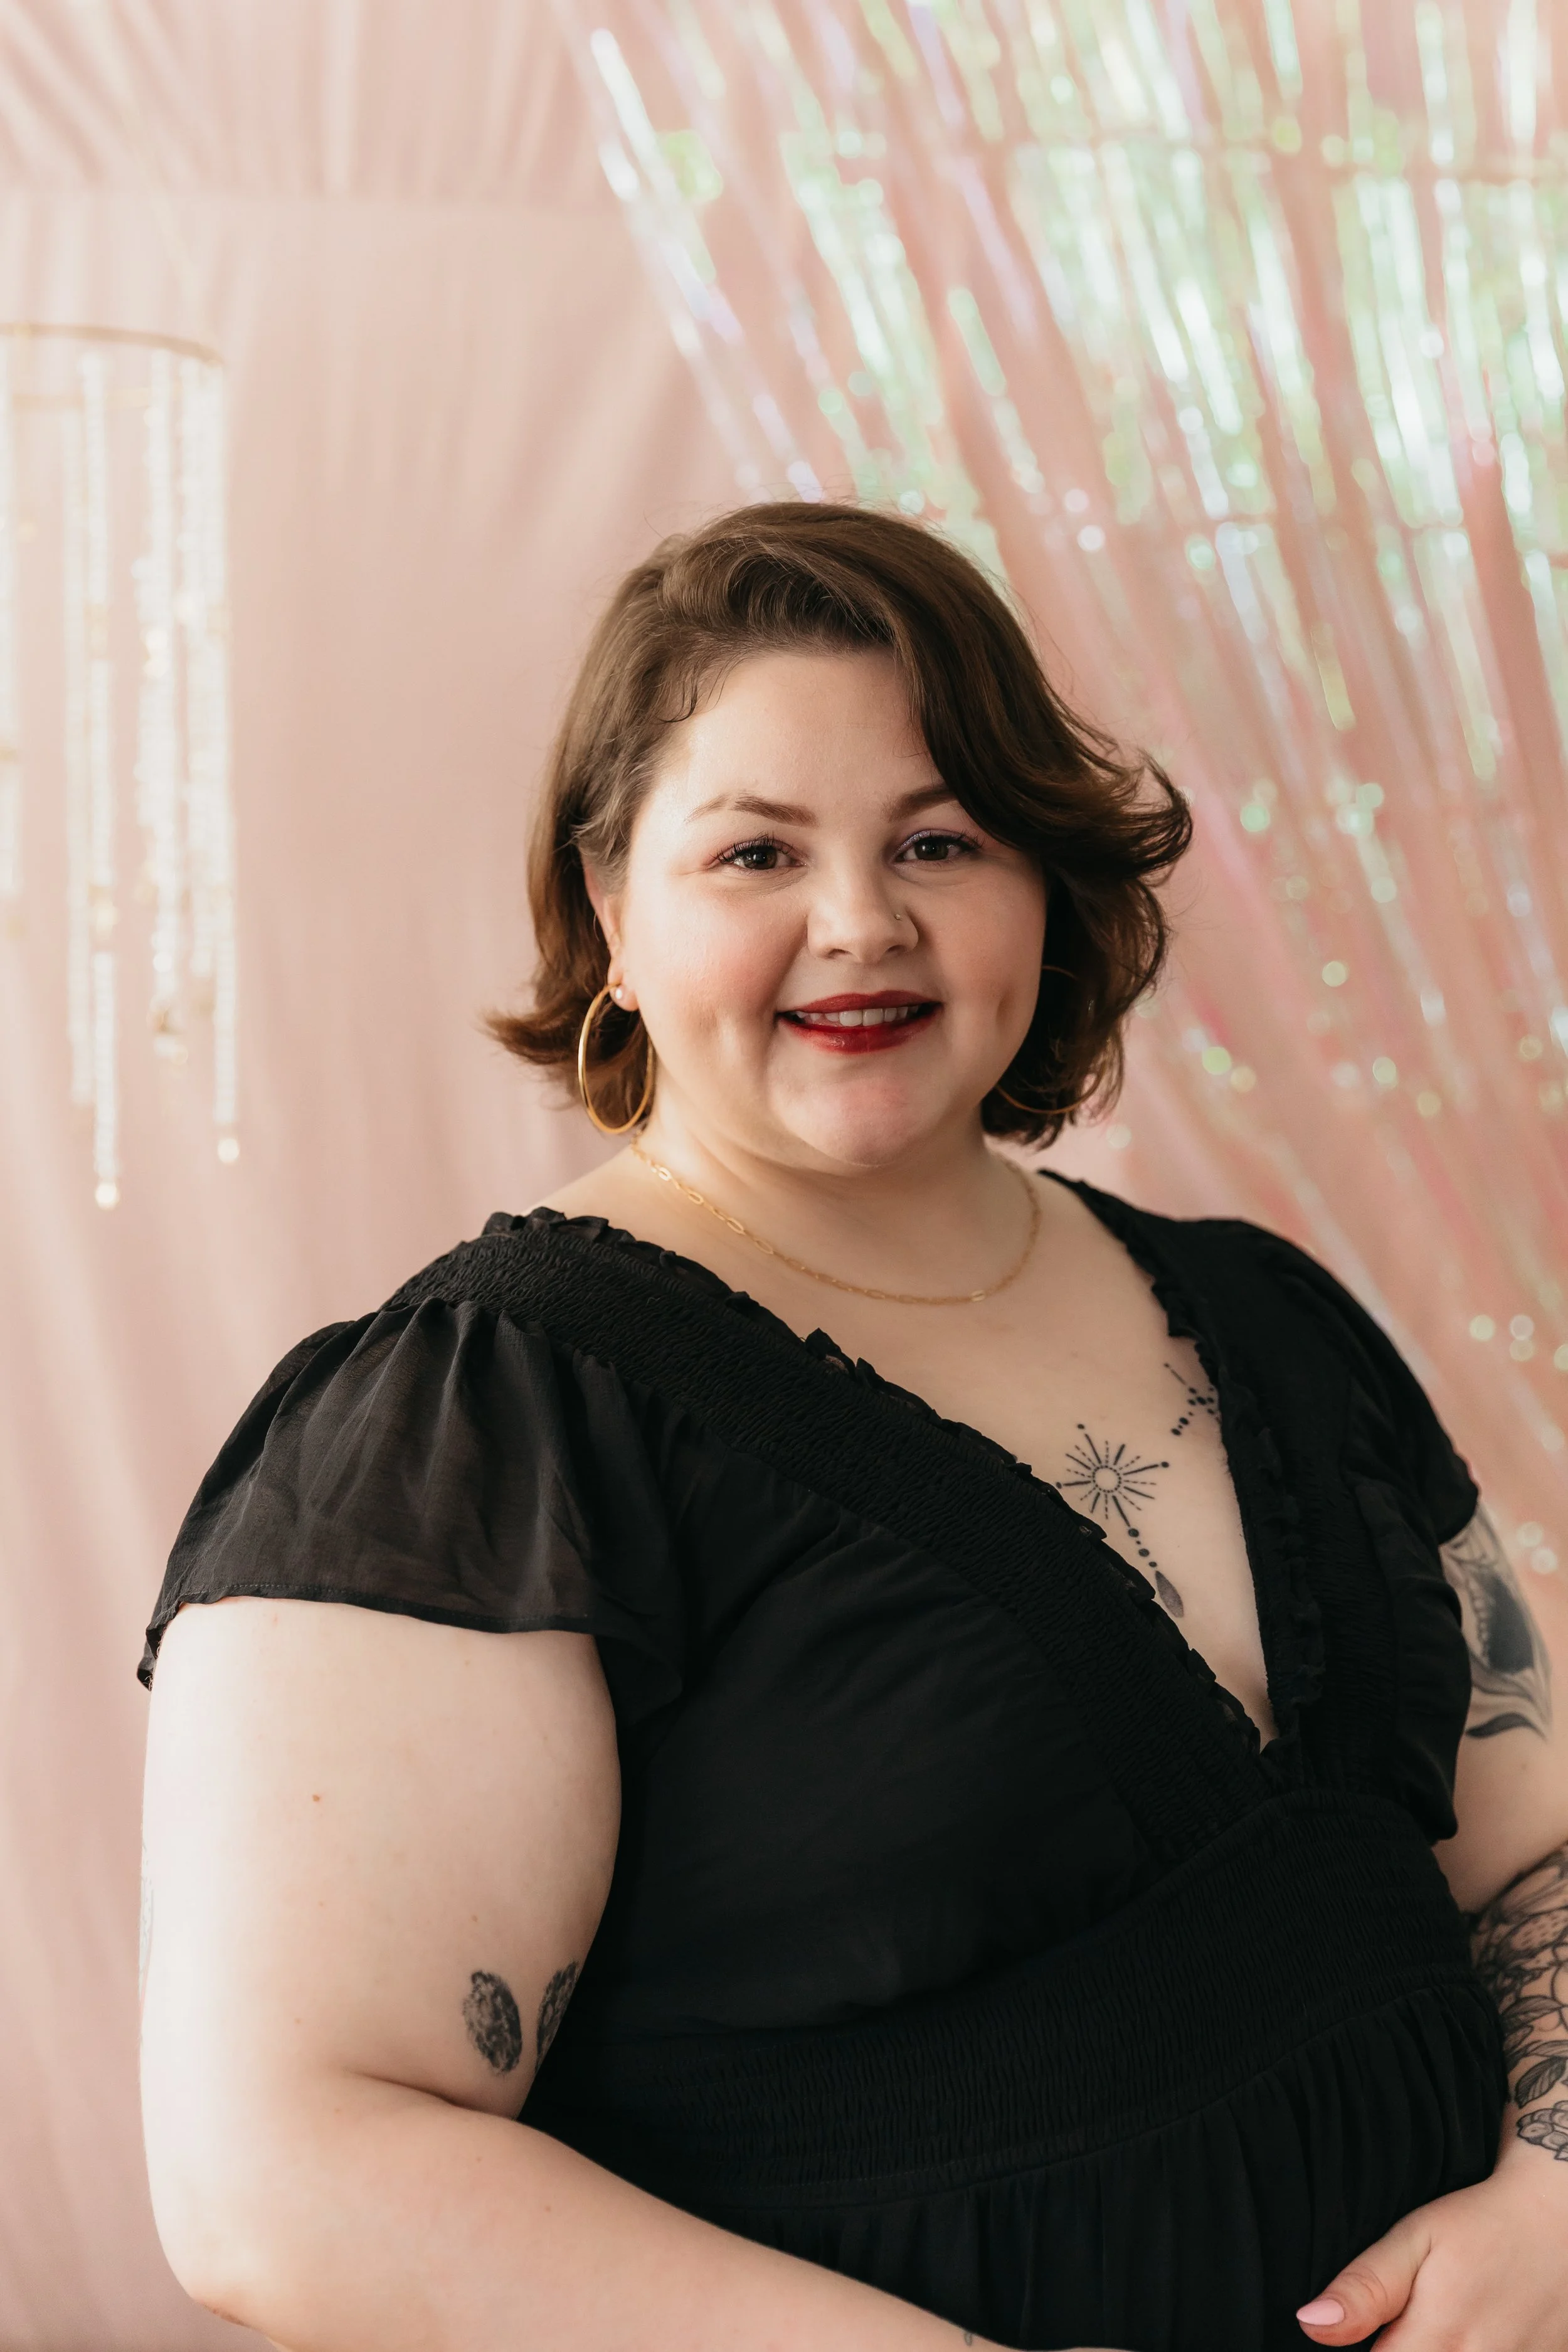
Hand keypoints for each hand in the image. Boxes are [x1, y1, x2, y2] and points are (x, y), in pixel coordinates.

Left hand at [1296, 2155, 1567, 2348]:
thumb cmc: (1480, 2225)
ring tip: (1429, 2326)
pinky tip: (1460, 2336)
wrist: (1558, 2222)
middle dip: (1397, 2351)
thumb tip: (1310, 2325)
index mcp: (1437, 2340)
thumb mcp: (1415, 2239)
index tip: (1367, 2335)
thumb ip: (1365, 2289)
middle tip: (1400, 2324)